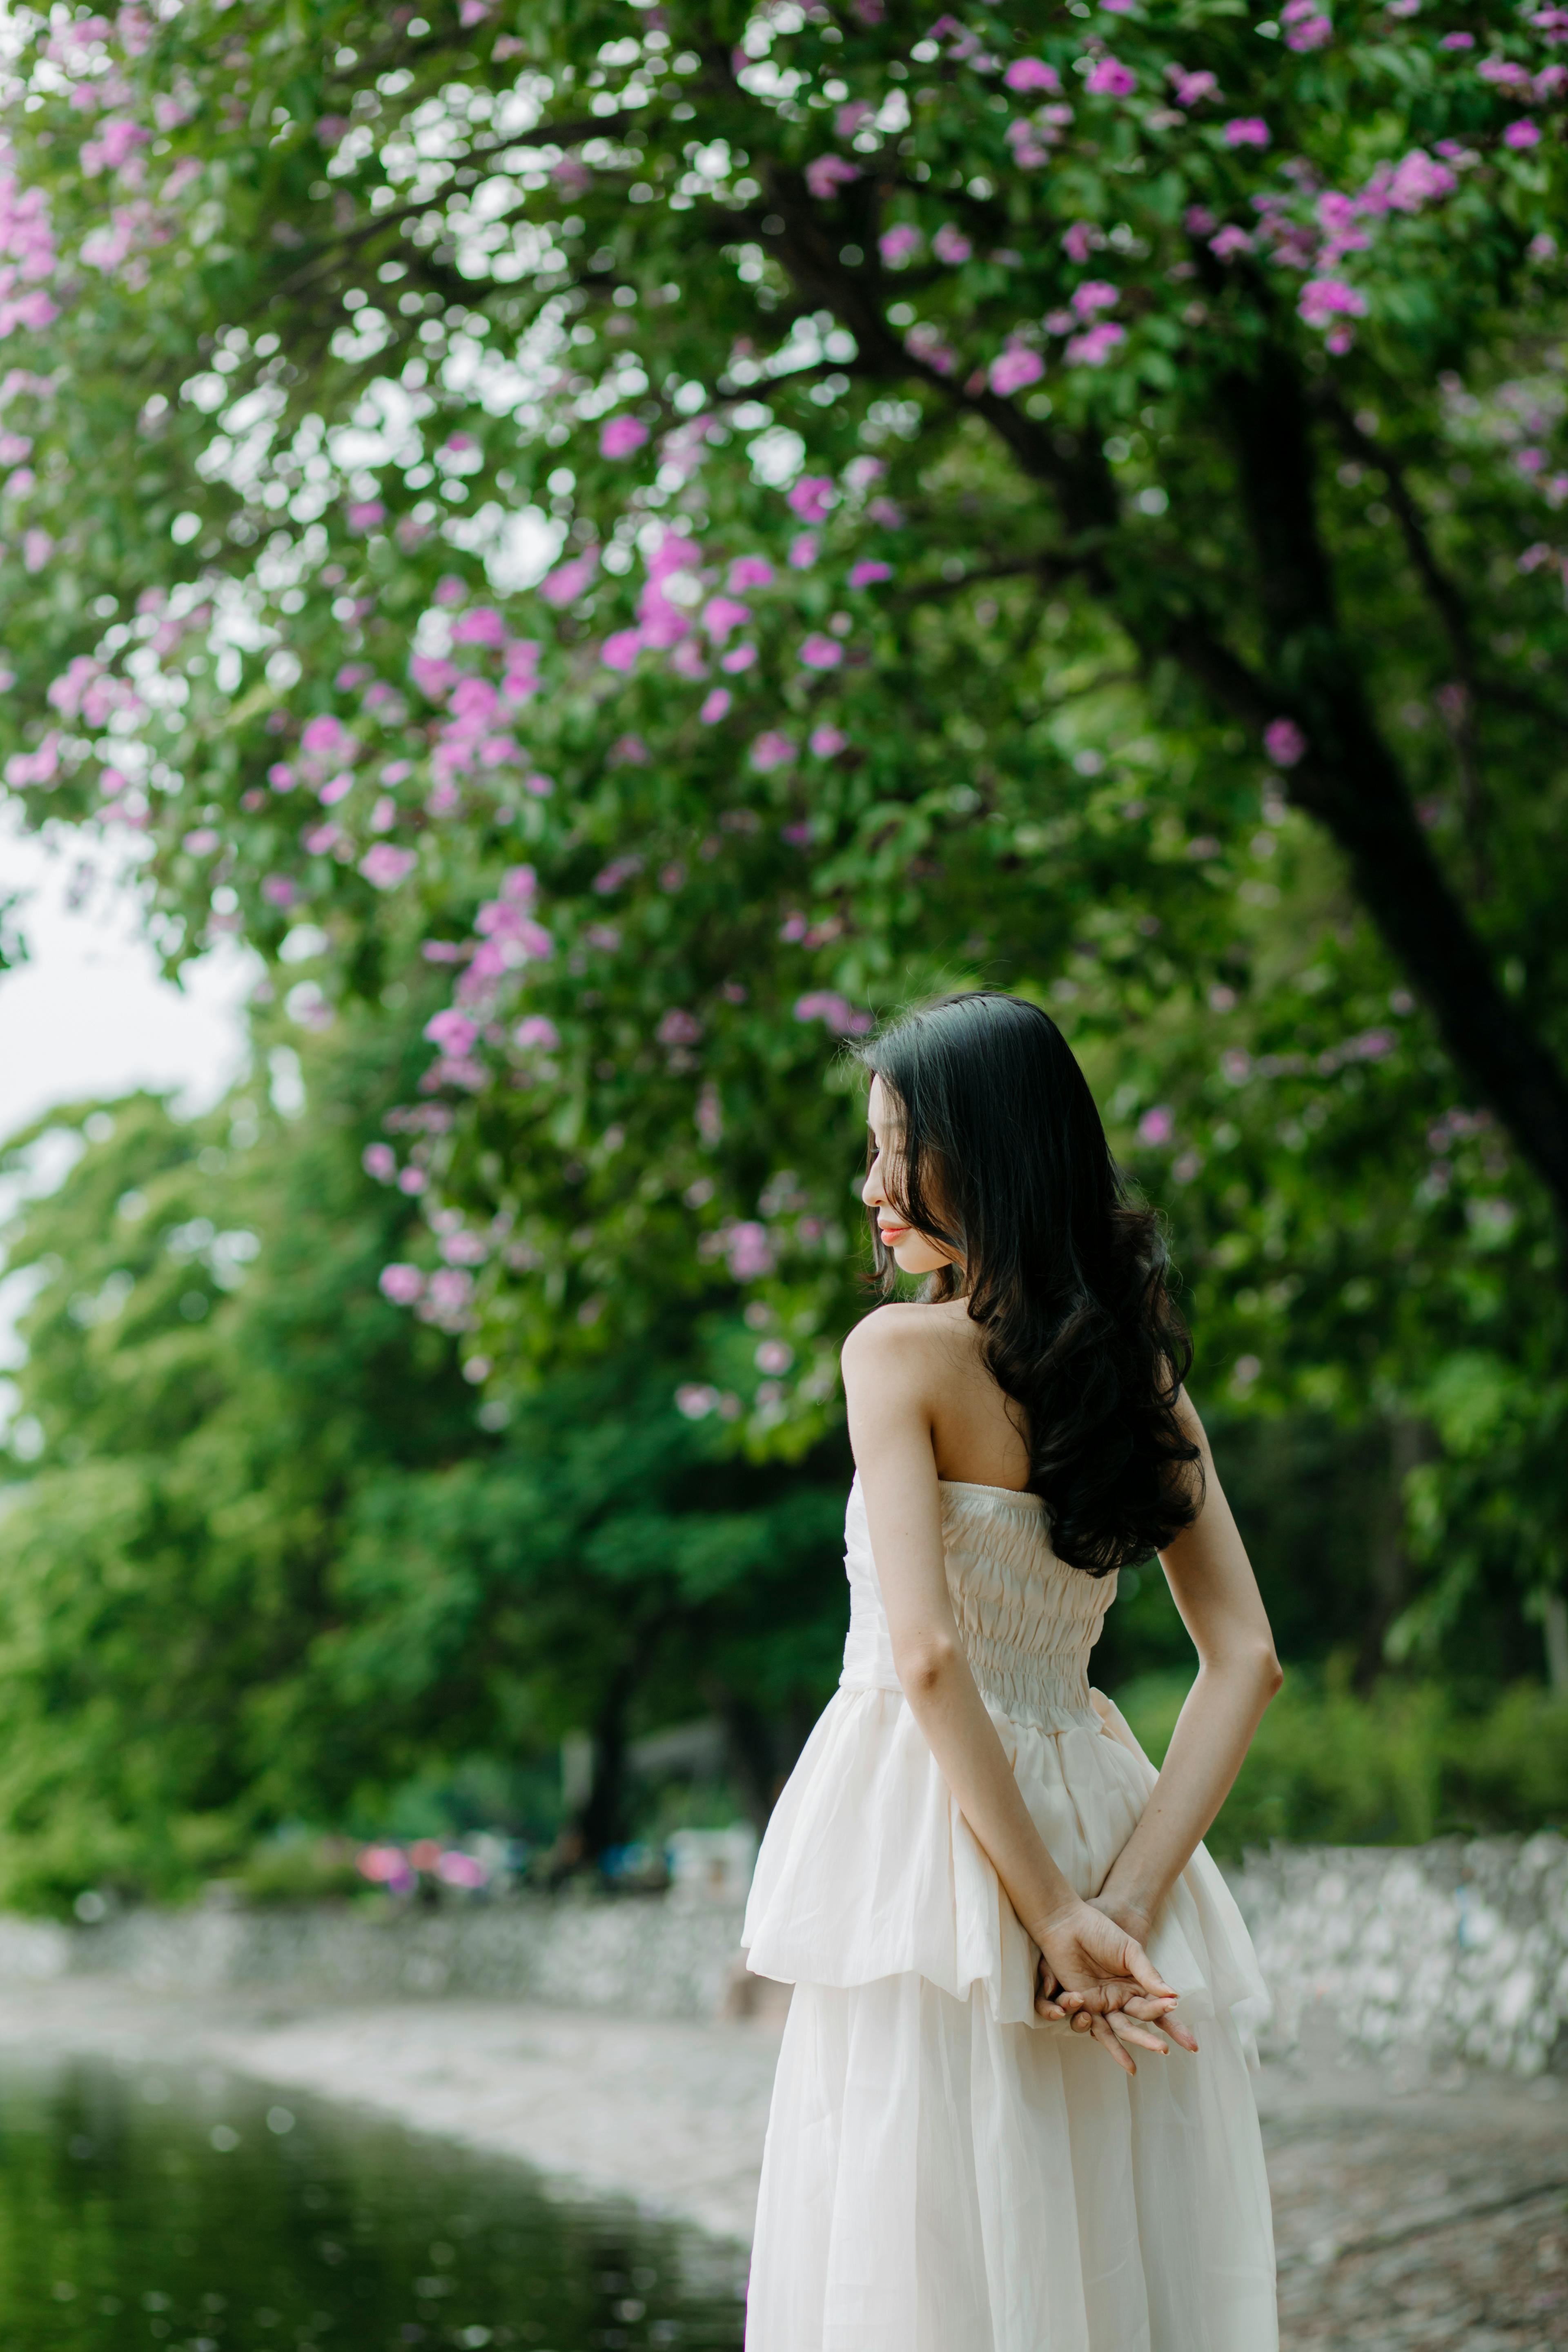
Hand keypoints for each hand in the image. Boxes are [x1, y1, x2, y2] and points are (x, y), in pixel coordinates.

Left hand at [1079, 1892, 1199, 2055]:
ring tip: (1131, 2066)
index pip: (1158, 2010)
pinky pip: (1085, 2022)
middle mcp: (1119, 1999)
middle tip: (1163, 2051)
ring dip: (1120, 2048)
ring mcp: (1100, 2002)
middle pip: (1136, 2026)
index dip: (1173, 2025)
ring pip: (1112, 2031)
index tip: (1189, 2041)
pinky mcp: (1080, 2002)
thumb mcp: (1130, 1951)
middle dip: (1149, 2041)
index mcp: (1136, 1986)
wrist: (1068, 1923)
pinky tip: (1087, 2014)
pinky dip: (1085, 2025)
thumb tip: (1174, 1995)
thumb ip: (1149, 1974)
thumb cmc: (1101, 1932)